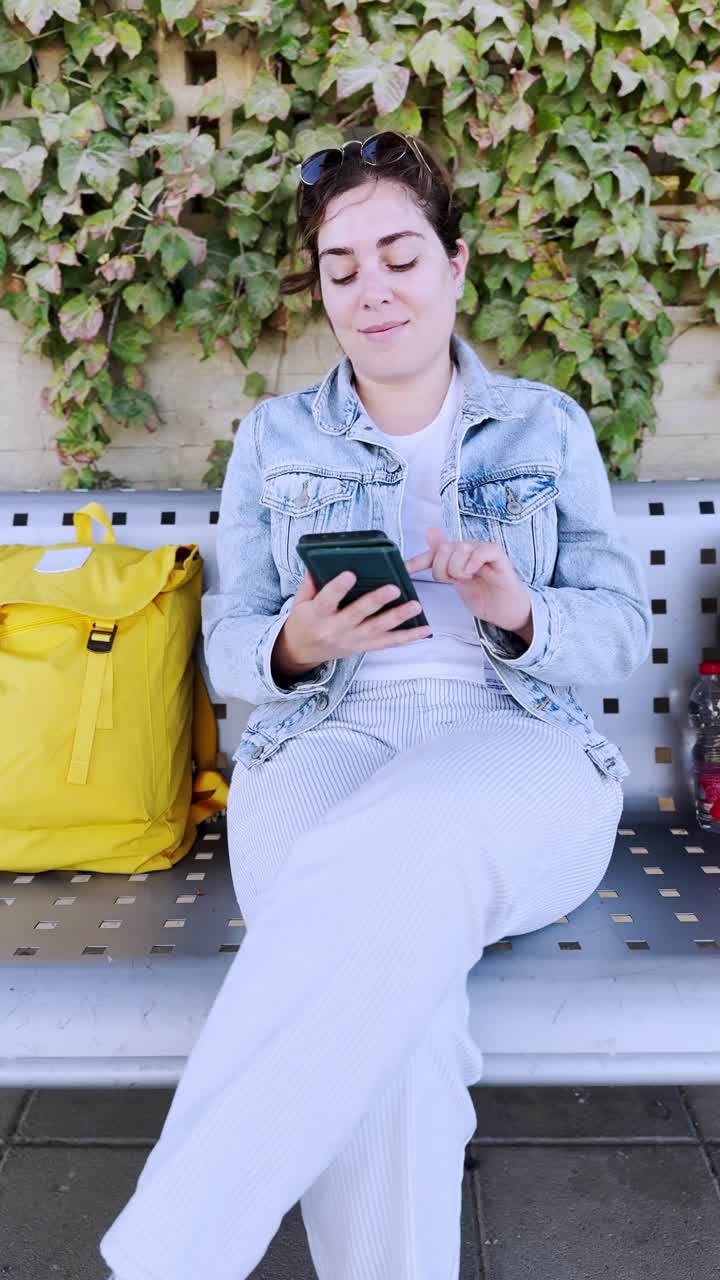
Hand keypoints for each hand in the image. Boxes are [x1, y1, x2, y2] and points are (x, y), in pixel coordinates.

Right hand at [279, 566, 432, 669]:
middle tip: (394, 588)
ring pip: (378, 629)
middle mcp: (336, 629)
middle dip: (377, 601)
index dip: (338, 588)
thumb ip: (310, 583)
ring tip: (416, 606)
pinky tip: (424, 629)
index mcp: (317, 615)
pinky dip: (408, 637)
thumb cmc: (304, 622)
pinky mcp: (363, 647)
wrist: (302, 652)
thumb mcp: (300, 602)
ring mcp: (352, 640)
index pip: (327, 600)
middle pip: (358, 614)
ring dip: (398, 617)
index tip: (350, 574)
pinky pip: (388, 643)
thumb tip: (318, 562)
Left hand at [404, 527, 533, 641]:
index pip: (431, 553)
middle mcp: (468, 548)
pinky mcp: (498, 556)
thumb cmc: (483, 595)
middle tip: (455, 581)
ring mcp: (483, 550)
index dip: (416, 561)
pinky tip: (473, 571)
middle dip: (443, 570)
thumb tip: (430, 531)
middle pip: (443, 549)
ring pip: (460, 549)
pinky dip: (474, 561)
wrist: (505, 611)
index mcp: (455, 555)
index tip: (403, 570)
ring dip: (459, 569)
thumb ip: (441, 561)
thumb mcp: (455, 581)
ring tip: (469, 578)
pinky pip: (483, 550)